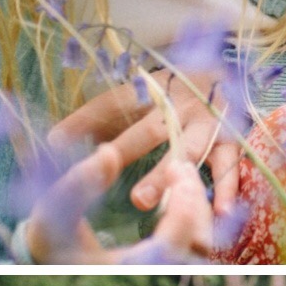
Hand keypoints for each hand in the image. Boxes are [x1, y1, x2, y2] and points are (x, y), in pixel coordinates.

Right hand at [25, 139, 213, 263]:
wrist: (51, 259)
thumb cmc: (51, 237)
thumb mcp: (55, 209)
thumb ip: (78, 182)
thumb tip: (108, 153)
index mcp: (123, 271)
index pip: (170, 246)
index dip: (183, 208)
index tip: (175, 169)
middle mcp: (147, 278)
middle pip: (196, 248)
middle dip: (195, 202)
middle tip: (182, 167)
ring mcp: (158, 275)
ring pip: (200, 248)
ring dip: (197, 209)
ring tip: (182, 176)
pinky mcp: (163, 266)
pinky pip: (193, 245)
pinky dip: (194, 218)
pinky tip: (181, 193)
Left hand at [49, 75, 240, 226]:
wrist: (227, 73)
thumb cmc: (170, 95)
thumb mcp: (137, 96)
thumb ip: (98, 118)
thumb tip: (54, 140)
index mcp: (150, 90)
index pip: (113, 103)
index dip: (86, 120)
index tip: (57, 140)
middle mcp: (178, 104)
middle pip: (150, 129)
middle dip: (126, 150)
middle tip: (106, 176)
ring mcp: (206, 122)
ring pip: (188, 150)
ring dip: (166, 175)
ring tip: (144, 202)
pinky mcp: (230, 140)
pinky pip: (229, 167)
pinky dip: (226, 189)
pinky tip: (219, 212)